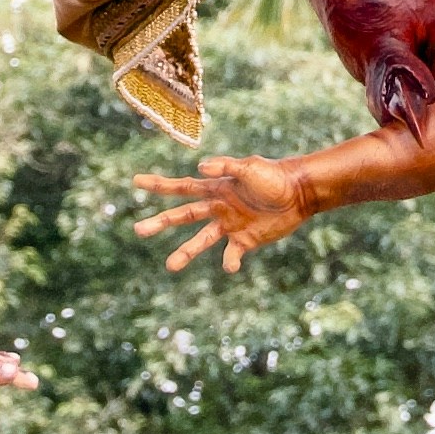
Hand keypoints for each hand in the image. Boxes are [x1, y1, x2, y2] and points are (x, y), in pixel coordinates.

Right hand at [139, 153, 317, 277]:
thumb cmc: (275, 176)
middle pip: (183, 216)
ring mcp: (230, 226)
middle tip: (138, 229)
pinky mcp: (245, 241)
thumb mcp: (251, 167)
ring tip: (170, 266)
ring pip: (200, 240)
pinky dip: (229, 263)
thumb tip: (200, 167)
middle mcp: (218, 208)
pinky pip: (231, 255)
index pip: (182, 188)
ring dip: (185, 252)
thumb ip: (226, 166)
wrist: (298, 193)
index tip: (136, 182)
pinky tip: (231, 266)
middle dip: (160, 222)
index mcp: (216, 189)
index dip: (159, 185)